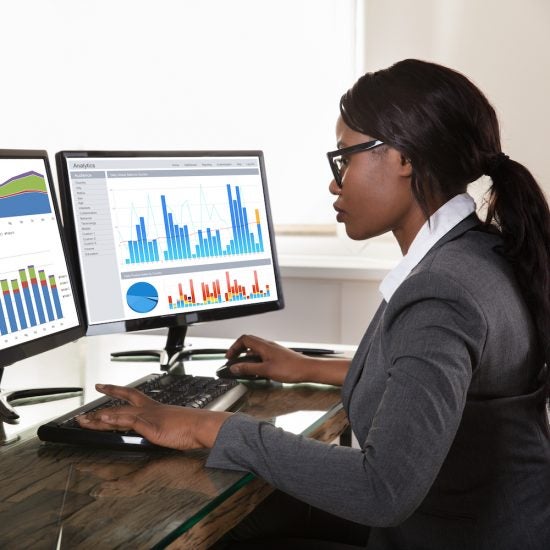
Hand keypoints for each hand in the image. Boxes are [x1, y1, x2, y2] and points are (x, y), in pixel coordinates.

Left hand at [76, 384, 230, 449]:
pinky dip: (113, 420)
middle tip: (85, 405)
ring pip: (119, 413)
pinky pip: (128, 421)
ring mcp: (149, 417)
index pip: (132, 396)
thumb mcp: (172, 427)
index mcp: (155, 409)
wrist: (203, 427)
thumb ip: (161, 428)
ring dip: (99, 418)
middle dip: (102, 402)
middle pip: (121, 402)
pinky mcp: (150, 426)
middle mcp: (150, 410)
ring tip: (83, 420)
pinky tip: (102, 421)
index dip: (116, 391)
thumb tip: (158, 432)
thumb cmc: (192, 428)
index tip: (104, 386)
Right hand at [227, 334, 350, 385]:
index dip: (234, 347)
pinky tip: (257, 371)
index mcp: (264, 346)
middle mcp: (268, 345)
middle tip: (233, 360)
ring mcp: (273, 350)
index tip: (229, 356)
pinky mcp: (277, 356)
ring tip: (244, 368)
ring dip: (247, 357)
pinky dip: (256, 361)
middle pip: (249, 343)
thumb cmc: (291, 368)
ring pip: (255, 349)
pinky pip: (262, 355)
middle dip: (239, 351)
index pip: (244, 339)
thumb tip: (235, 367)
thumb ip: (249, 368)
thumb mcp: (266, 370)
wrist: (307, 370)